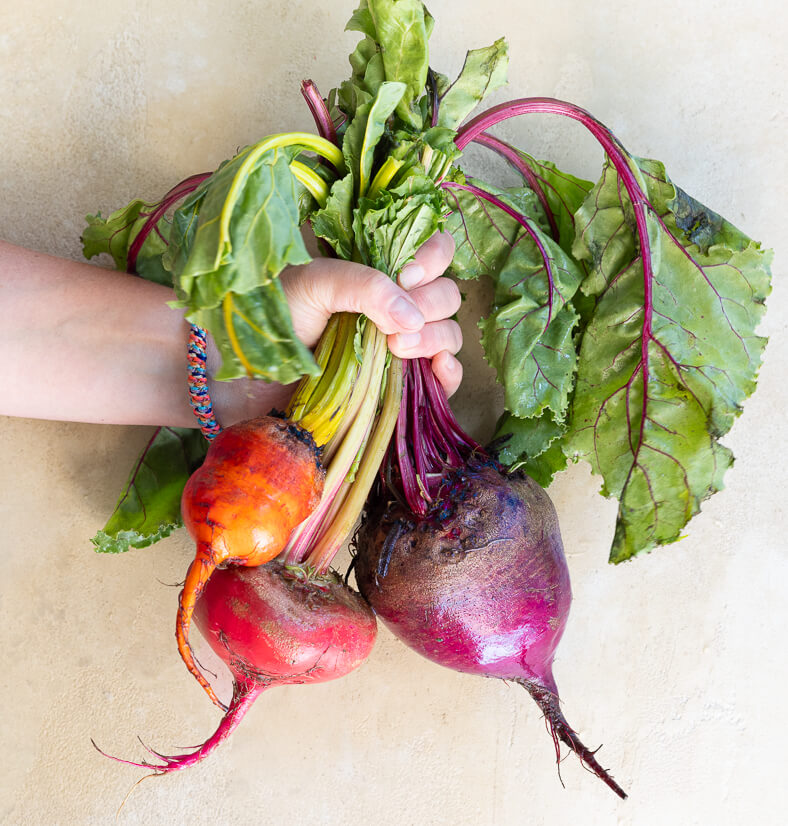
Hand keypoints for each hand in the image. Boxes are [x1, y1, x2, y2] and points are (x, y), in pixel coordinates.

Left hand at [281, 232, 461, 396]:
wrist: (250, 373)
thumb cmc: (275, 318)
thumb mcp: (314, 283)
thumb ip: (364, 286)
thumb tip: (413, 317)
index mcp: (379, 271)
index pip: (432, 251)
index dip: (431, 259)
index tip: (405, 275)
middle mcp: (397, 306)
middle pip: (446, 295)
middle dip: (428, 304)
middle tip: (390, 324)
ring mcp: (402, 345)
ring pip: (449, 333)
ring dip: (435, 337)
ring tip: (397, 349)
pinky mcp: (401, 384)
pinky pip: (446, 378)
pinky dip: (451, 373)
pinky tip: (437, 367)